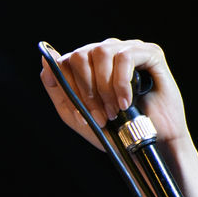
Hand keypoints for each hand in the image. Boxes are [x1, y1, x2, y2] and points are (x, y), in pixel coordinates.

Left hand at [40, 39, 188, 150]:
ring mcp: (129, 50)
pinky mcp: (150, 54)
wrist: (149, 146)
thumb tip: (46, 63)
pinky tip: (127, 101)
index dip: (72, 88)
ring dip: (105, 87)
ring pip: (101, 52)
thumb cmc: (116, 133)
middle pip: (80, 54)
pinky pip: (125, 56)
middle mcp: (108, 53)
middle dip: (87, 90)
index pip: (66, 61)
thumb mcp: (78, 116)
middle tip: (101, 115)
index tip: (84, 115)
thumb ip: (60, 90)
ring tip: (115, 110)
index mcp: (89, 65)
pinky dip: (121, 82)